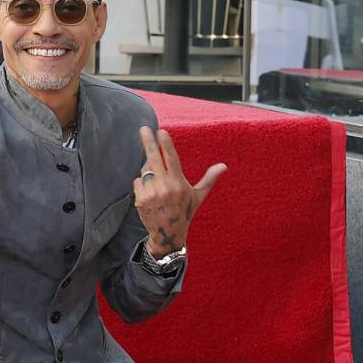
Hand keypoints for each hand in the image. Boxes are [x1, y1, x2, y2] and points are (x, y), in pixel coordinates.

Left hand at [133, 126, 226, 255]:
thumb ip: (209, 179)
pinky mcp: (140, 200)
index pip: (171, 159)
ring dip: (148, 171)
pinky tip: (150, 193)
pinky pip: (138, 182)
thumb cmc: (184, 211)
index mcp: (179, 184)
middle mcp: (165, 188)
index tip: (161, 131)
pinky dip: (142, 183)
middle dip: (148, 142)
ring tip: (157, 183)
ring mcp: (151, 194)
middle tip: (143, 128)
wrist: (168, 234)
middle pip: (154, 159)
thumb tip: (223, 166)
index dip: (166, 144)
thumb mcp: (198, 195)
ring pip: (145, 171)